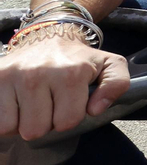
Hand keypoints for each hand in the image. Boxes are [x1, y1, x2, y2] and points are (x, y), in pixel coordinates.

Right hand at [0, 36, 129, 139]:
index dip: (69, 117)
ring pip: (14, 129)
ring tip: (31, 102)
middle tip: (48, 102)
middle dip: (45, 121)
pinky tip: (16, 104)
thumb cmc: (78, 58)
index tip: (68, 102)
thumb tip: (96, 109)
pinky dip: (6, 118)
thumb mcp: (109, 65)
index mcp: (72, 72)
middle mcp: (40, 73)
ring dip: (23, 122)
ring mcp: (13, 76)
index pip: (67, 122)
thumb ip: (117, 84)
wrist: (48, 35)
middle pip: (37, 129)